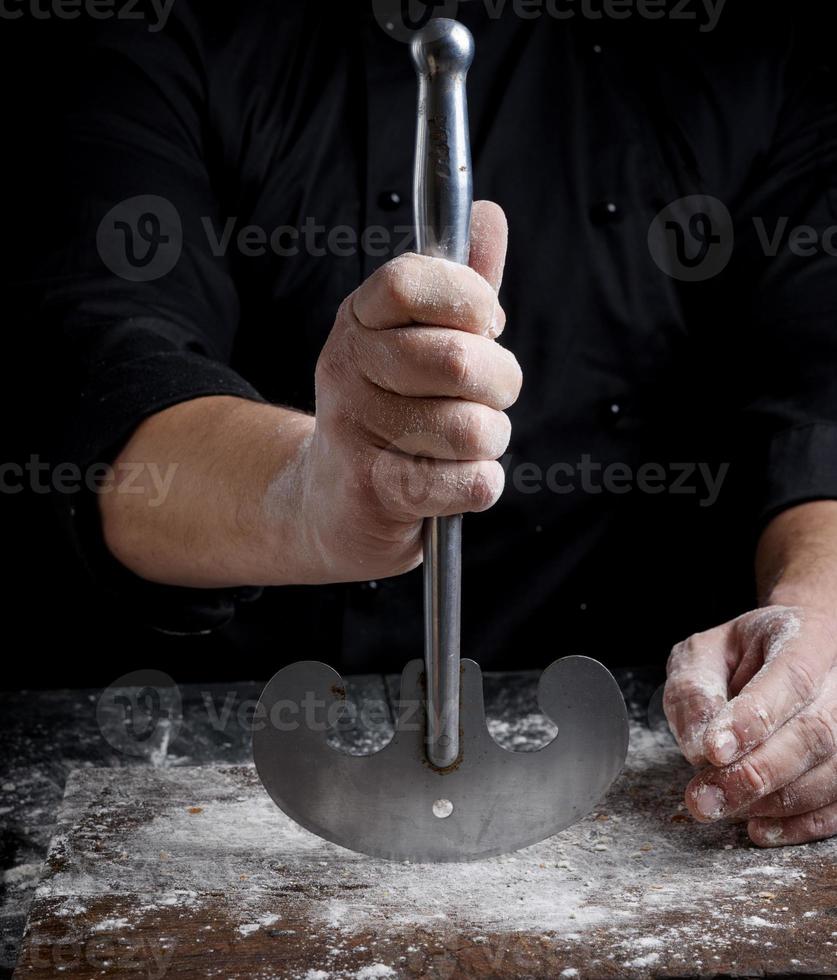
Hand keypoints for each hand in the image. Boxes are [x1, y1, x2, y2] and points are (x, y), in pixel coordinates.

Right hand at [297, 200, 521, 581]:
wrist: (329, 502)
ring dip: (490, 440)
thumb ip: (460, 286)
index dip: (469, 300)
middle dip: (500, 382)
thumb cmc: (391, 415)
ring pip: (472, 428)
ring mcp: (353, 430)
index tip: (483, 325)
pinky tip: (455, 480)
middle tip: (487, 396)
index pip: (412, 282)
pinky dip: (480, 483)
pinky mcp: (372, 491)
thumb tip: (487, 215)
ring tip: (464, 444)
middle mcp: (346, 367)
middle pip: (458, 359)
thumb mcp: (418, 342)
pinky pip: (467, 481)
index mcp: (359, 319)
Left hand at [664, 605, 836, 845]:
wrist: (790, 655)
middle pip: (816, 732)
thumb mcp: (702, 655)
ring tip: (722, 805)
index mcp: (806, 638)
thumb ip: (693, 690)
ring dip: (774, 801)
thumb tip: (700, 747)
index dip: (754, 718)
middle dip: (756, 772)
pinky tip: (759, 827)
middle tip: (705, 797)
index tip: (713, 750)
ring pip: (833, 773)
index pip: (791, 678)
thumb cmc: (741, 656)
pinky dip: (800, 825)